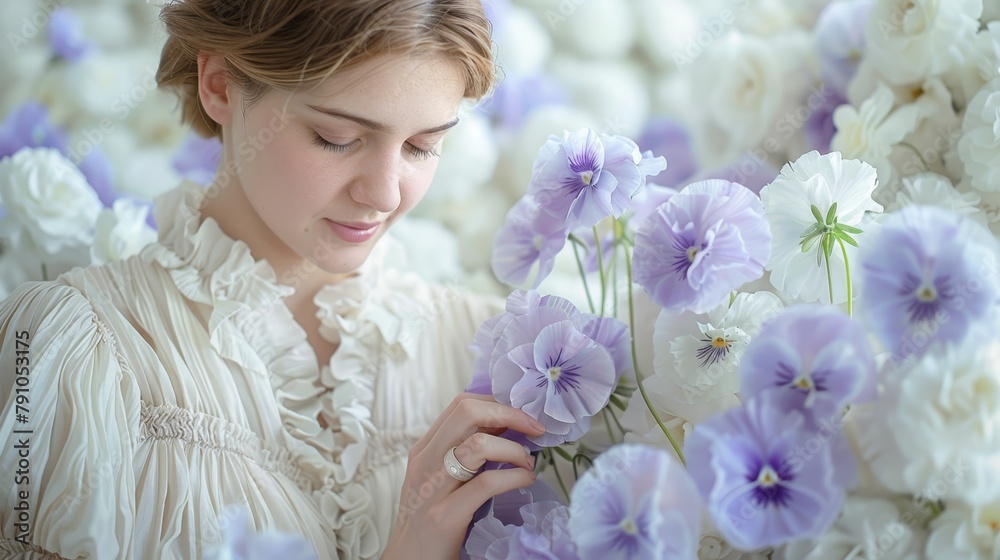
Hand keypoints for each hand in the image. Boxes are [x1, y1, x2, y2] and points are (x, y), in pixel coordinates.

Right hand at [381, 393, 544, 558]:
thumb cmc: (431, 520)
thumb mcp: (441, 479)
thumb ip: (465, 453)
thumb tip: (508, 427)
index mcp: (424, 449)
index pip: (461, 405)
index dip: (498, 404)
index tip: (523, 418)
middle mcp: (425, 462)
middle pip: (468, 413)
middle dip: (510, 414)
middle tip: (535, 429)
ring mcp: (432, 489)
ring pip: (478, 444)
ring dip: (514, 449)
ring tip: (528, 462)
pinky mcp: (444, 516)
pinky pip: (486, 483)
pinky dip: (515, 476)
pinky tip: (526, 480)